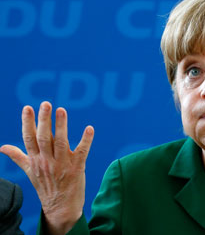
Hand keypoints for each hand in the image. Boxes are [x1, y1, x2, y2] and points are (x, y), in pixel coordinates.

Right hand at [0, 101, 93, 234]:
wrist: (60, 208)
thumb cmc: (45, 186)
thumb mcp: (30, 172)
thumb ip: (19, 157)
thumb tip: (2, 147)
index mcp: (35, 160)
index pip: (29, 138)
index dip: (28, 123)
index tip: (27, 108)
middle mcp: (47, 161)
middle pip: (44, 138)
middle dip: (44, 120)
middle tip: (46, 104)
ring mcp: (62, 164)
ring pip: (61, 142)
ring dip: (62, 126)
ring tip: (62, 110)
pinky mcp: (77, 168)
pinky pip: (82, 152)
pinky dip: (86, 140)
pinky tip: (89, 128)